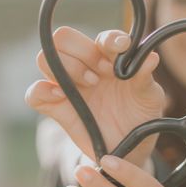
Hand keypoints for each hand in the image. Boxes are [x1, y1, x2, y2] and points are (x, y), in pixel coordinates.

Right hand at [25, 26, 163, 165]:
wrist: (130, 149)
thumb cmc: (140, 117)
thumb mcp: (150, 98)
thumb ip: (146, 78)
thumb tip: (151, 57)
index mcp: (109, 58)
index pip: (100, 37)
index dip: (108, 40)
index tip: (121, 51)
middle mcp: (85, 67)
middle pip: (63, 39)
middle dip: (83, 52)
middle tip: (102, 75)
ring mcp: (68, 87)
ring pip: (44, 59)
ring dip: (66, 68)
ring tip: (90, 86)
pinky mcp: (56, 108)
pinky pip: (34, 94)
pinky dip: (42, 91)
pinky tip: (62, 97)